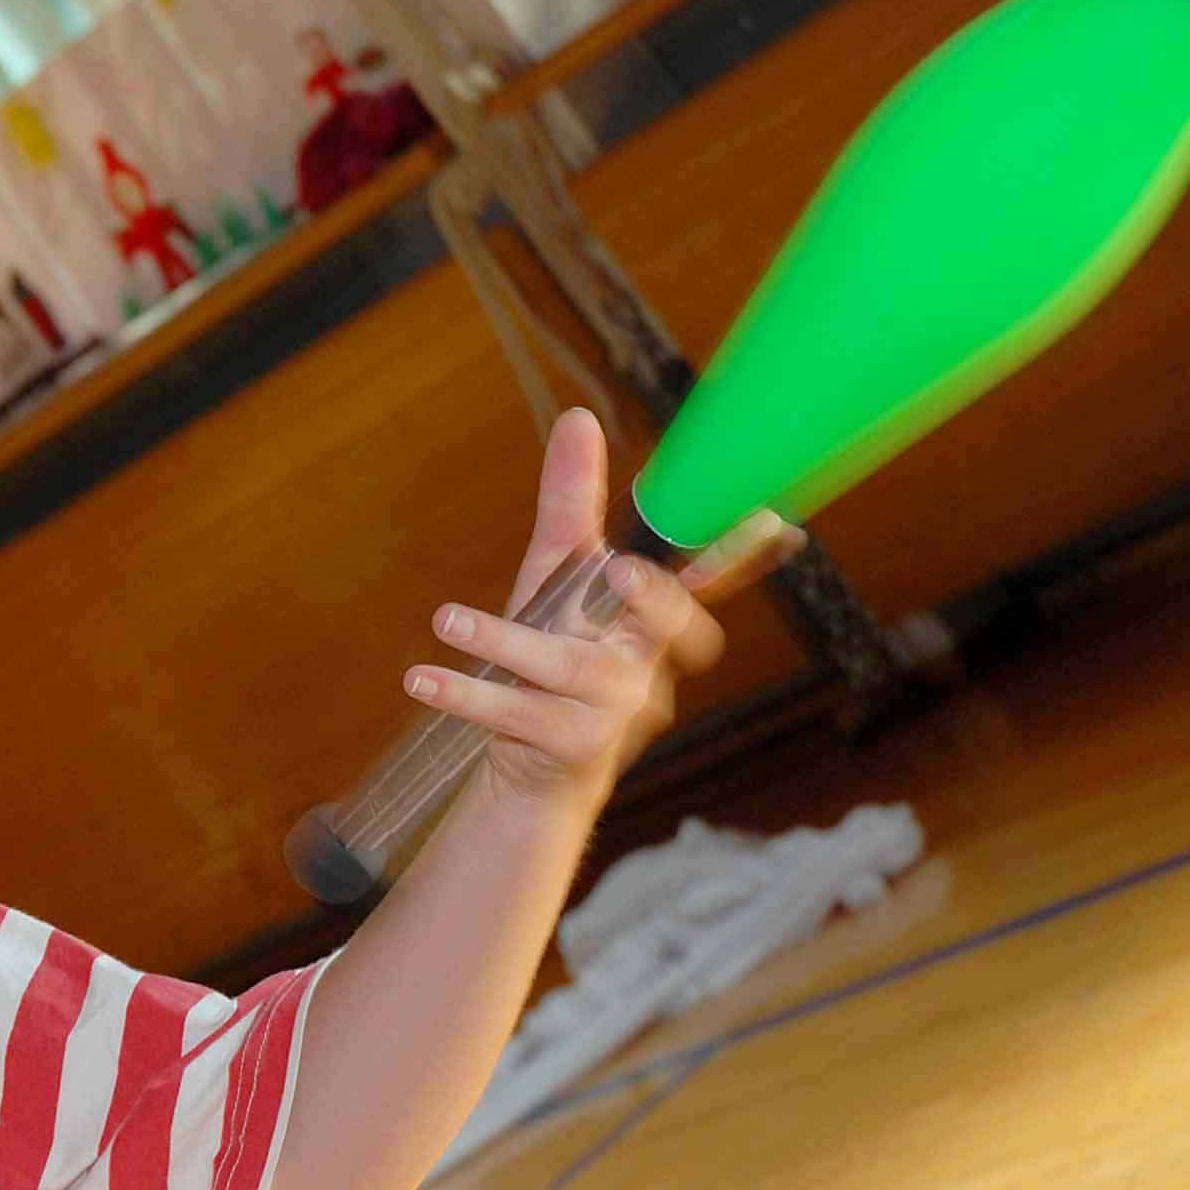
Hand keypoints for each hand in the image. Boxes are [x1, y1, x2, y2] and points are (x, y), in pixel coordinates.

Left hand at [406, 407, 788, 813]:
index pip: (706, 584)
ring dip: (505, 641)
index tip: (768, 519)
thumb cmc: (550, 664)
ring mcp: (618, 713)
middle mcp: (649, 665)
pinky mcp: (574, 748)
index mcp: (655, 622)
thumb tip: (579, 417)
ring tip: (449, 620)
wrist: (531, 772)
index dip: (739, 558)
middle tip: (615, 569)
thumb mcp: (557, 580)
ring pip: (572, 668)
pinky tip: (421, 677)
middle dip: (651, 600)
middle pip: (667, 629)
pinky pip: (518, 714)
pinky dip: (465, 695)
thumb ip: (572, 505)